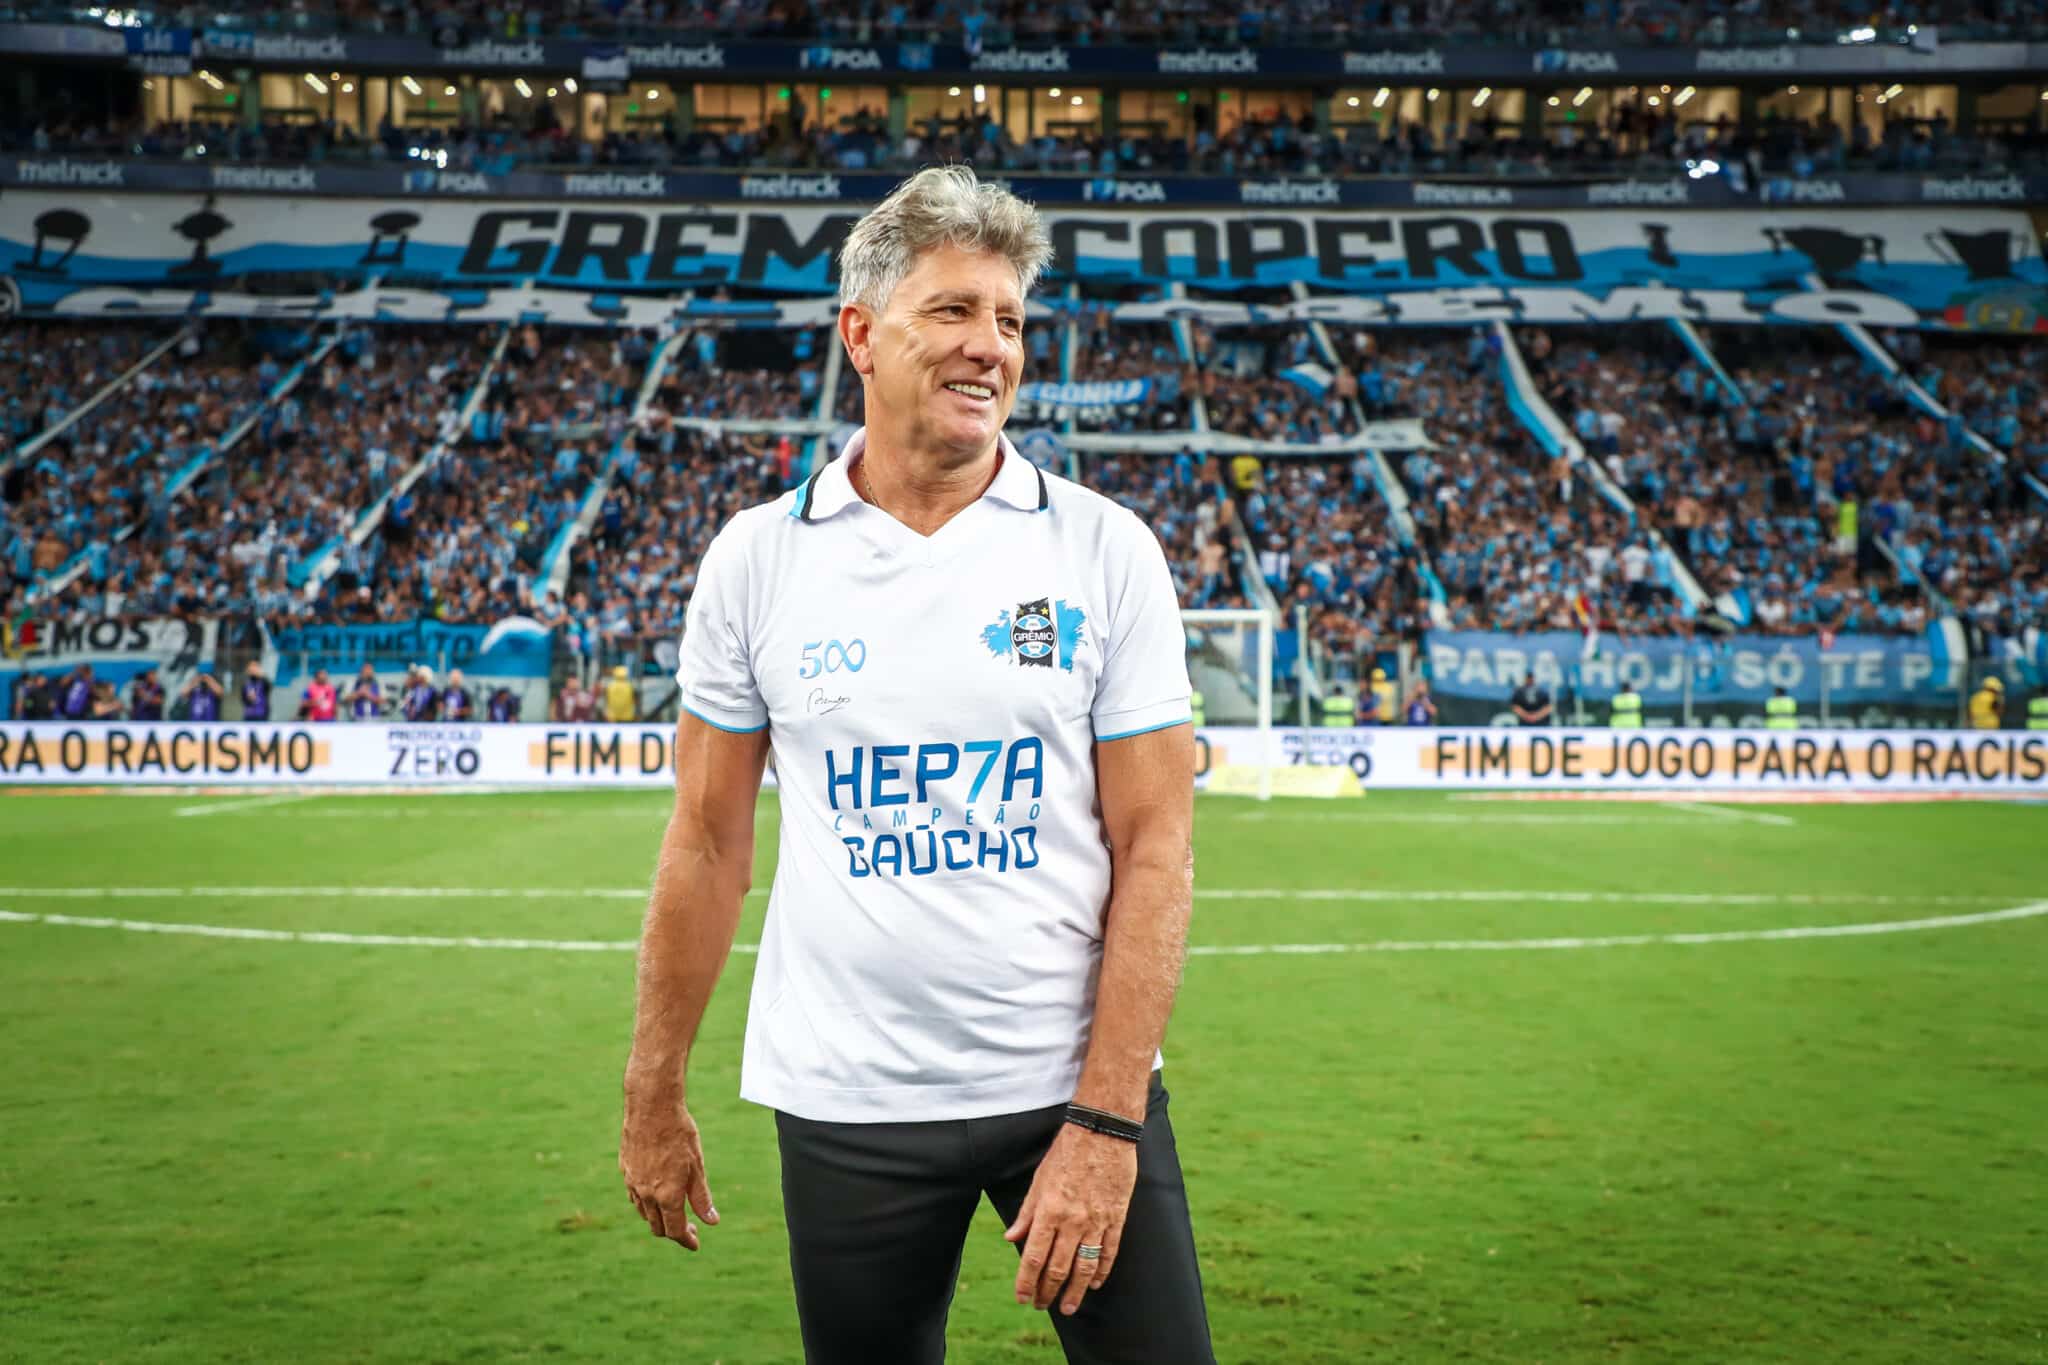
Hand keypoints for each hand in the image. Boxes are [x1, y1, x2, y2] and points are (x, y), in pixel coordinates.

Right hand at [619, 1073, 718, 1250]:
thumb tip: (711, 1221)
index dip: (686, 1240)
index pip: (675, 1231)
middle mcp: (646, 1194)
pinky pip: (634, 1196)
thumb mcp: (697, 1166)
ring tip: (674, 1212)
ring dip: (658, 1218)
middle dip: (673, 1232)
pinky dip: (646, 1203)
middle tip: (690, 1228)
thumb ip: (702, 1197)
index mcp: (666, 1196)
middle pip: (657, 1227)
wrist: (651, 1107)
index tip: (696, 1244)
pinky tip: (655, 1194)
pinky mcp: (625, 1170)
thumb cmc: (679, 1133)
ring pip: (644, 1213)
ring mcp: (632, 1183)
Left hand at [1004, 1123, 1137, 1316]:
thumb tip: (1011, 1238)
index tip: (1022, 1298)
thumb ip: (1026, 1213)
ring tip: (1068, 1308)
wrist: (1103, 1132)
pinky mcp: (1116, 1217)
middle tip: (1042, 1306)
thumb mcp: (1039, 1179)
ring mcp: (1097, 1221)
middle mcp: (1072, 1221)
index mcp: (1049, 1210)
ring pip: (1084, 1267)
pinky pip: (1109, 1251)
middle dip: (1048, 1292)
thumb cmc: (1066, 1152)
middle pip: (1057, 1268)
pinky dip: (1101, 1271)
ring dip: (1075, 1291)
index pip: (1034, 1256)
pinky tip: (1095, 1284)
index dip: (1026, 1282)